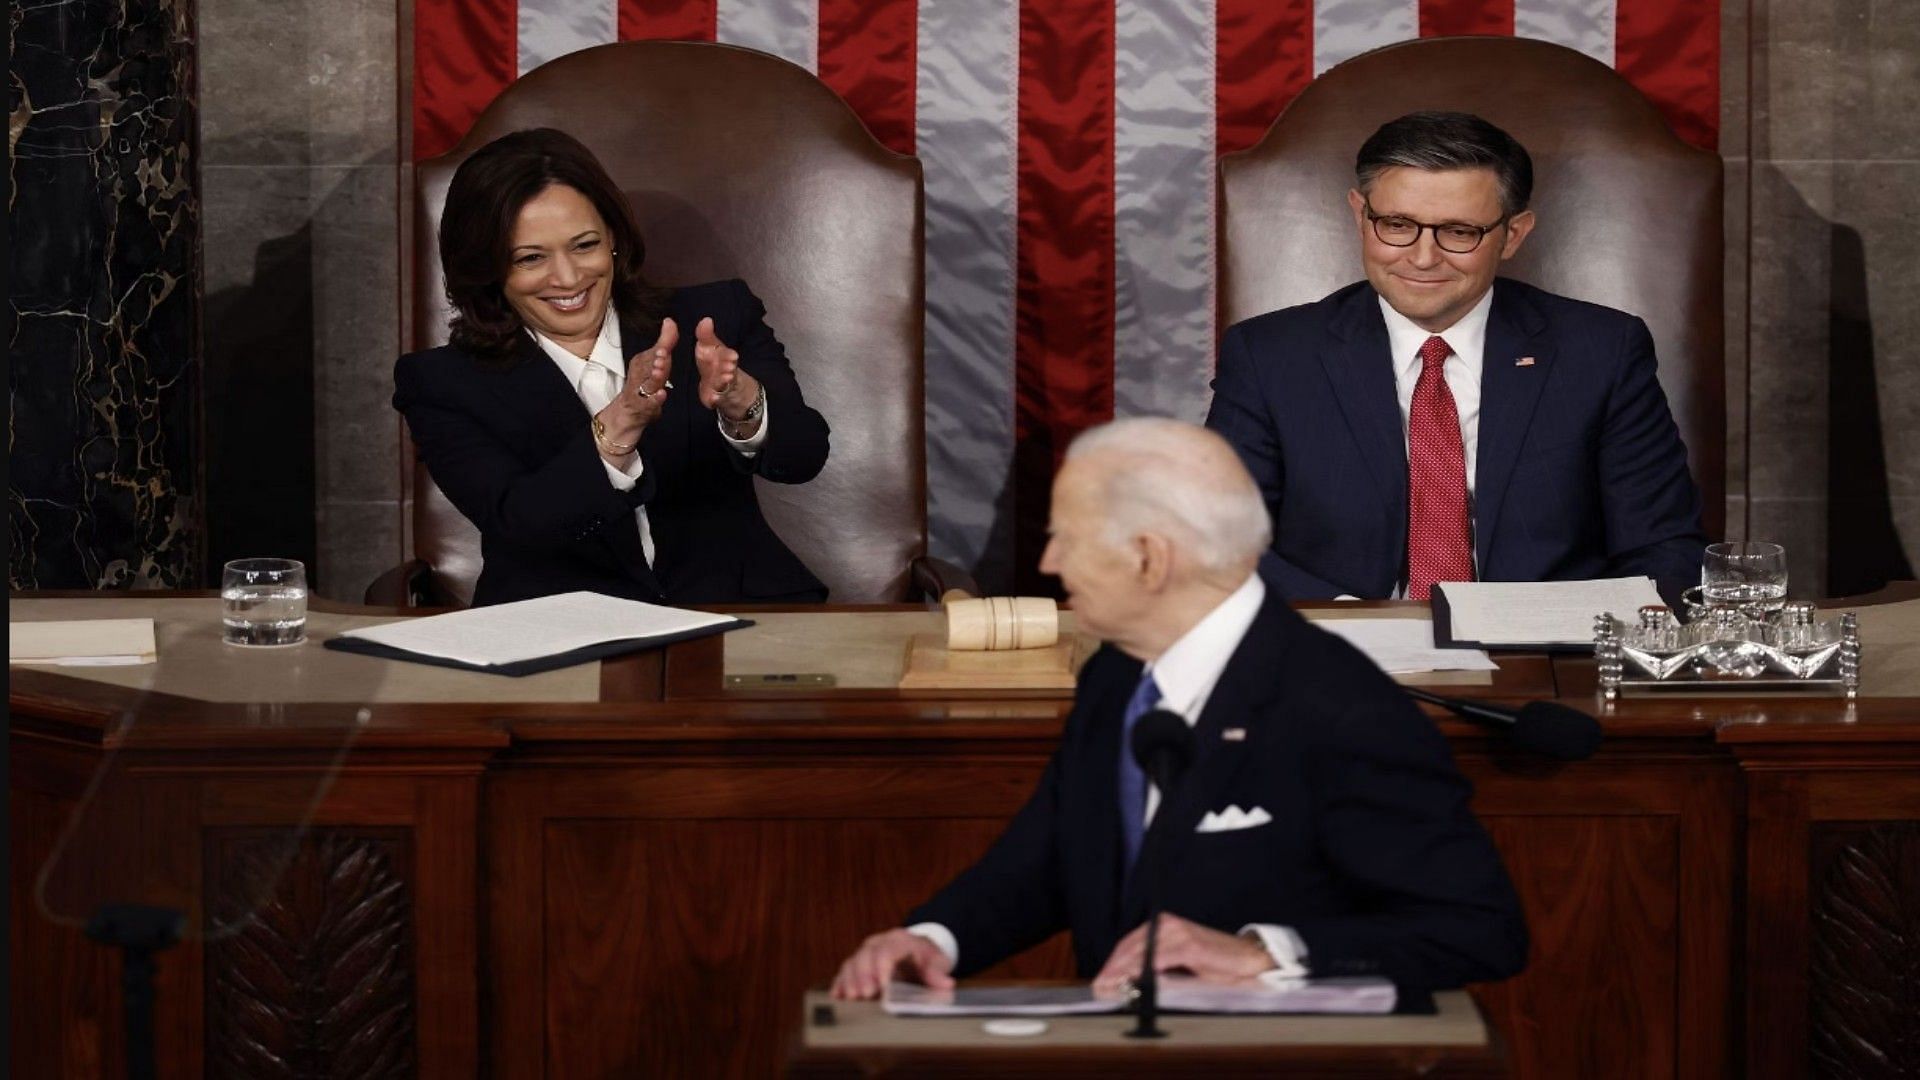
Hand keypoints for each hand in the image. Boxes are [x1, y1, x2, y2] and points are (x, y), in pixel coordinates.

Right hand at [595, 318, 675, 453]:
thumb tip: (670, 320)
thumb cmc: (642, 385)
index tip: (668, 334)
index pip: (654, 351)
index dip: (662, 343)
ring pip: (648, 384)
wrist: (627, 414)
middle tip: (663, 353)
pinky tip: (662, 395)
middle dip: (656, 359)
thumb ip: (665, 342)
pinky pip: (648, 404)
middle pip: (649, 366)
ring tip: (660, 371)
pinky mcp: (642, 409)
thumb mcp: (654, 362)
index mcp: (642, 363)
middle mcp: (639, 375)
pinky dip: (654, 400)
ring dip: (654, 377)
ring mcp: (640, 393)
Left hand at [693, 316, 760, 419]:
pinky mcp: (715, 399)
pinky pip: (715, 399)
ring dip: (724, 381)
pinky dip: (714, 398)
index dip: (729, 356)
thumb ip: (706, 336)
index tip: (733, 356)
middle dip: (728, 368)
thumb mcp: (711, 349)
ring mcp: (721, 386)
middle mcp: (726, 371)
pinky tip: (711, 398)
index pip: (726, 354)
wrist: (730, 390)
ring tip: (725, 379)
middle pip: (727, 369)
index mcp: (723, 357)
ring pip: (723, 384)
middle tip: (729, 367)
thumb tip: (706, 319)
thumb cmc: (717, 364)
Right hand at [830, 929, 954, 1000]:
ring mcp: (865, 952)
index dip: (883, 967)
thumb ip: (938, 972)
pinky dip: (840, 982)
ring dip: (849, 980)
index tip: (883, 985)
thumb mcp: (937, 961)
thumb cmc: (926, 957)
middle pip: (866, 955)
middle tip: (864, 995)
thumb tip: (946, 983)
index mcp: (899, 940)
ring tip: (850, 998)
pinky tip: (837, 995)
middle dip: (864, 975)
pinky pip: (845, 970)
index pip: (888, 950)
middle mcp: (878, 942)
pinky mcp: (857, 963)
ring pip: (852, 962)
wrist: (916, 949)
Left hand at [1091, 913, 1272, 993]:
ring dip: (1124, 972)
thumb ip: (1158, 971)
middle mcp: (1167, 926)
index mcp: (1162, 928)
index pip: (1129, 945)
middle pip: (1130, 948)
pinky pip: (1161, 958)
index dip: (1112, 964)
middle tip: (1100, 987)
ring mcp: (1179, 933)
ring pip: (1142, 953)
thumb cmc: (1217, 964)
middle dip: (1113, 970)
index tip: (1101, 981)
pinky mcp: (1191, 945)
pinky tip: (1136, 980)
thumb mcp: (1181, 967)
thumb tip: (1130, 984)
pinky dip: (1146, 970)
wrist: (1249, 958)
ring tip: (1112, 986)